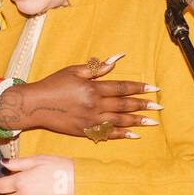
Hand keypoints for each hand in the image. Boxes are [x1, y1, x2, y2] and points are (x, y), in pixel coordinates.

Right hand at [0, 55, 158, 137]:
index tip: (154, 88)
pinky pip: (107, 133)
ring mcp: (90, 120)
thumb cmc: (53, 84)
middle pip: (124, 105)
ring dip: (137, 121)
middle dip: (143, 105)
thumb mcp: (74, 71)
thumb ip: (96, 68)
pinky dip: (121, 134)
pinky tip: (133, 134)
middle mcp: (94, 105)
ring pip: (119, 120)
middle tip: (159, 107)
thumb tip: (116, 60)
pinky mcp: (85, 131)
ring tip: (152, 122)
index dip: (139, 87)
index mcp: (92, 88)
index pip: (121, 87)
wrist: (34, 105)